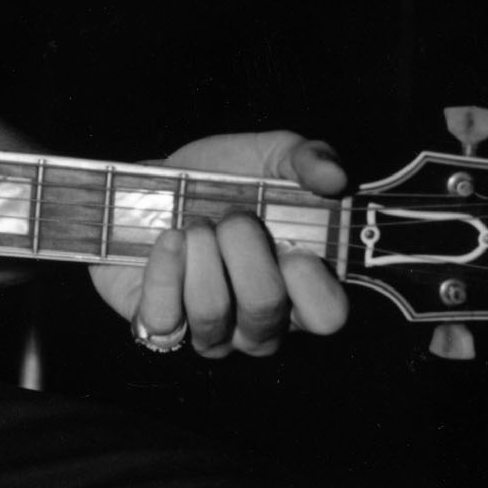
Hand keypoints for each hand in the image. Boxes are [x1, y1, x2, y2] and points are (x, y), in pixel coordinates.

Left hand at [90, 129, 348, 358]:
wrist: (151, 183)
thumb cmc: (224, 178)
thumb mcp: (272, 155)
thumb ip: (309, 158)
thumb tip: (336, 177)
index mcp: (300, 289)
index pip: (326, 316)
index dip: (313, 287)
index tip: (294, 249)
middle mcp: (260, 323)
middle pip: (264, 309)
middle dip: (245, 250)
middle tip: (232, 216)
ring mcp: (209, 332)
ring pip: (212, 313)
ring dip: (202, 255)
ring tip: (196, 224)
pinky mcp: (158, 325)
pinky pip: (164, 318)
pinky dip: (165, 271)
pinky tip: (169, 238)